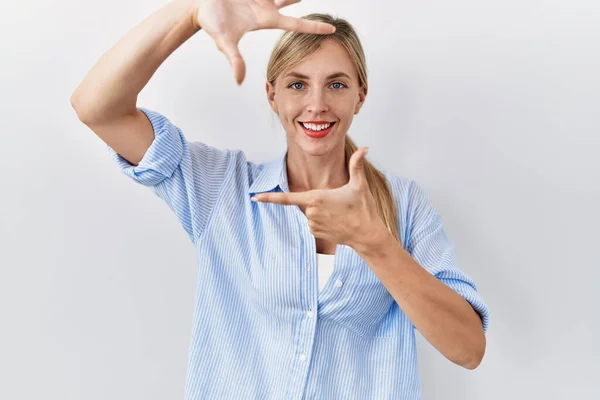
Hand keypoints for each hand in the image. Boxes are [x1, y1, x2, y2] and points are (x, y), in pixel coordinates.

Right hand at [191, 0, 335, 83]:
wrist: (197, 6)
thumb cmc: (211, 23)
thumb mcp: (225, 42)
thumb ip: (234, 60)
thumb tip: (239, 81)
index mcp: (265, 20)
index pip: (295, 24)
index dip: (313, 28)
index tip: (332, 29)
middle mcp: (265, 8)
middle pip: (292, 2)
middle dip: (302, 0)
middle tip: (322, 2)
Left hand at [251, 147, 387, 248]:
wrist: (367, 234)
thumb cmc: (363, 209)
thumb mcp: (359, 184)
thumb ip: (357, 164)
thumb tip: (366, 148)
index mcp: (316, 198)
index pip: (287, 198)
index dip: (269, 198)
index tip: (255, 197)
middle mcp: (311, 212)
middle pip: (307, 201)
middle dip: (319, 200)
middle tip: (338, 203)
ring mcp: (312, 224)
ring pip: (310, 212)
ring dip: (321, 211)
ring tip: (339, 213)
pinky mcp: (316, 233)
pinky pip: (313, 222)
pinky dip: (322, 220)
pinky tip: (336, 222)